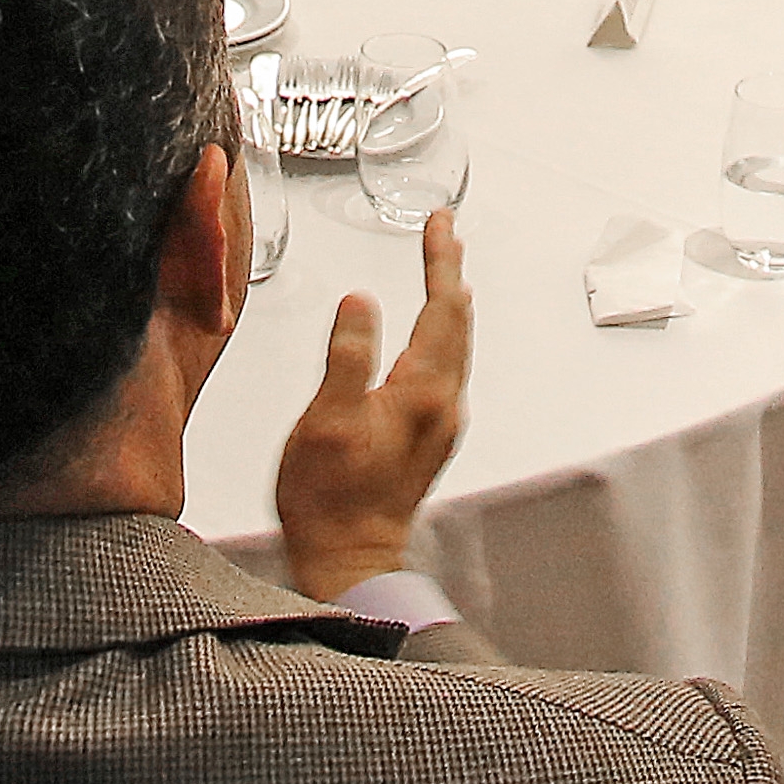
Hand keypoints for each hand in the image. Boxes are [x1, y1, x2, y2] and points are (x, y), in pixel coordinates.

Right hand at [273, 206, 473, 597]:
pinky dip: (439, 335)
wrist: (348, 559)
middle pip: (455, 322)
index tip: (439, 224)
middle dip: (449, 273)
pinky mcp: (427, 438)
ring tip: (442, 271)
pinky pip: (444, 369)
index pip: (442, 307)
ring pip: (454, 346)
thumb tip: (359, 302)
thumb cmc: (331, 499)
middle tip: (443, 233)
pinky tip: (428, 335)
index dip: (440, 261)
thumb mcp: (327, 420)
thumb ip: (347, 356)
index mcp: (424, 391)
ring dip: (448, 303)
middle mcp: (443, 404)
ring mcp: (439, 423)